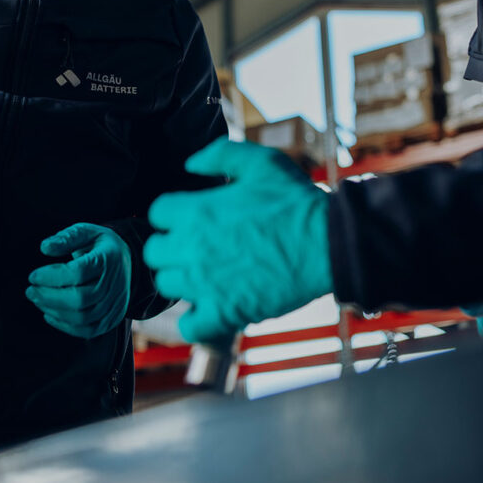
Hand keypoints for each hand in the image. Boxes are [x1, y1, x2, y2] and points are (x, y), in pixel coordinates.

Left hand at [26, 223, 131, 337]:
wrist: (126, 261)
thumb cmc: (100, 246)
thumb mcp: (87, 232)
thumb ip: (67, 238)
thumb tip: (45, 247)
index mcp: (109, 259)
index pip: (79, 273)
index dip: (52, 277)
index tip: (33, 276)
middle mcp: (115, 284)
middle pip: (80, 299)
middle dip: (49, 297)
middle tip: (31, 291)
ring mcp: (115, 304)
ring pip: (82, 317)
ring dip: (54, 310)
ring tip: (38, 300)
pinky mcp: (111, 318)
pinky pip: (87, 330)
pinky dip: (65, 326)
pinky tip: (50, 313)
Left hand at [145, 138, 331, 344]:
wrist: (328, 243)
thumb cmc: (295, 202)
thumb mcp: (259, 162)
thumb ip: (218, 155)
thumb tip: (190, 164)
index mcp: (196, 211)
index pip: (157, 212)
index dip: (173, 212)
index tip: (190, 214)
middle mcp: (192, 249)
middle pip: (154, 251)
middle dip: (171, 244)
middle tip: (195, 243)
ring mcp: (205, 284)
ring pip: (166, 285)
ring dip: (181, 277)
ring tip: (204, 272)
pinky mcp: (225, 312)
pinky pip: (190, 327)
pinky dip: (195, 320)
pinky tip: (208, 308)